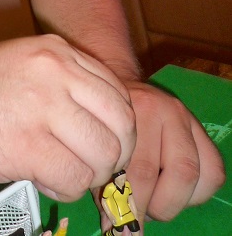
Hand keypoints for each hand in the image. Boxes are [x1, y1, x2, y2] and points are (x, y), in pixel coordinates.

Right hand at [0, 34, 135, 201]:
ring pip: (103, 155)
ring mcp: (42, 107)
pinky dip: (65, 188)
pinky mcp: (27, 145)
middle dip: (114, 155)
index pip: (119, 94)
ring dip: (89, 174)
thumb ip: (64, 84)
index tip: (104, 144)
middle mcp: (55, 72)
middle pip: (122, 125)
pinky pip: (73, 179)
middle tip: (94, 167)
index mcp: (57, 51)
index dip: (119, 128)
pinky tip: (43, 178)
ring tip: (62, 171)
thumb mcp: (24, 64)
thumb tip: (107, 129)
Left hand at [95, 81, 225, 232]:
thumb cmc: (105, 126)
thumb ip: (105, 186)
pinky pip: (213, 173)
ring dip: (174, 200)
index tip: (121, 225)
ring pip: (194, 173)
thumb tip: (113, 227)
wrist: (118, 90)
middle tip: (138, 212)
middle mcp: (161, 109)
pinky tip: (171, 189)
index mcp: (130, 112)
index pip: (139, 170)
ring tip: (153, 201)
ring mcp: (184, 117)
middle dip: (158, 205)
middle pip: (177, 172)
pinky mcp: (201, 130)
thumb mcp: (99, 150)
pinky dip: (195, 193)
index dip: (133, 205)